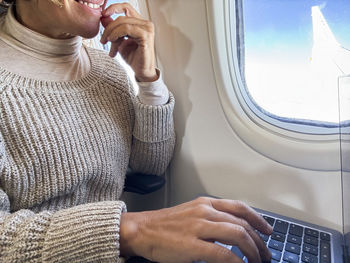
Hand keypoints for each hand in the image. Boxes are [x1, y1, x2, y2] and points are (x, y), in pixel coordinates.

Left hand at [100, 3, 157, 81]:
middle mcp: (145, 24)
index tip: (103, 15)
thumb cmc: (133, 57)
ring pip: (123, 22)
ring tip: (108, 43)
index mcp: (140, 23)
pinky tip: (113, 41)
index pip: (126, 7)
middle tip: (103, 39)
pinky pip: (127, 29)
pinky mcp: (146, 36)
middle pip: (122, 17)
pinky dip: (117, 34)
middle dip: (109, 28)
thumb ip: (113, 29)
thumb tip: (104, 18)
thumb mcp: (119, 41)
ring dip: (112, 33)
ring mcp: (147, 29)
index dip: (114, 8)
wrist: (141, 71)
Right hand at [120, 197, 272, 262]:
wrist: (141, 230)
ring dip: (252, 251)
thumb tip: (230, 232)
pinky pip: (223, 253)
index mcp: (205, 203)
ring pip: (237, 235)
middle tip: (265, 253)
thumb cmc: (164, 224)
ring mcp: (199, 227)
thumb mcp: (190, 213)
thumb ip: (211, 219)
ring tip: (258, 261)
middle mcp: (205, 211)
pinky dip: (237, 261)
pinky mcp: (192, 245)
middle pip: (242, 223)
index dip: (258, 219)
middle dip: (258, 241)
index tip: (267, 230)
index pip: (239, 207)